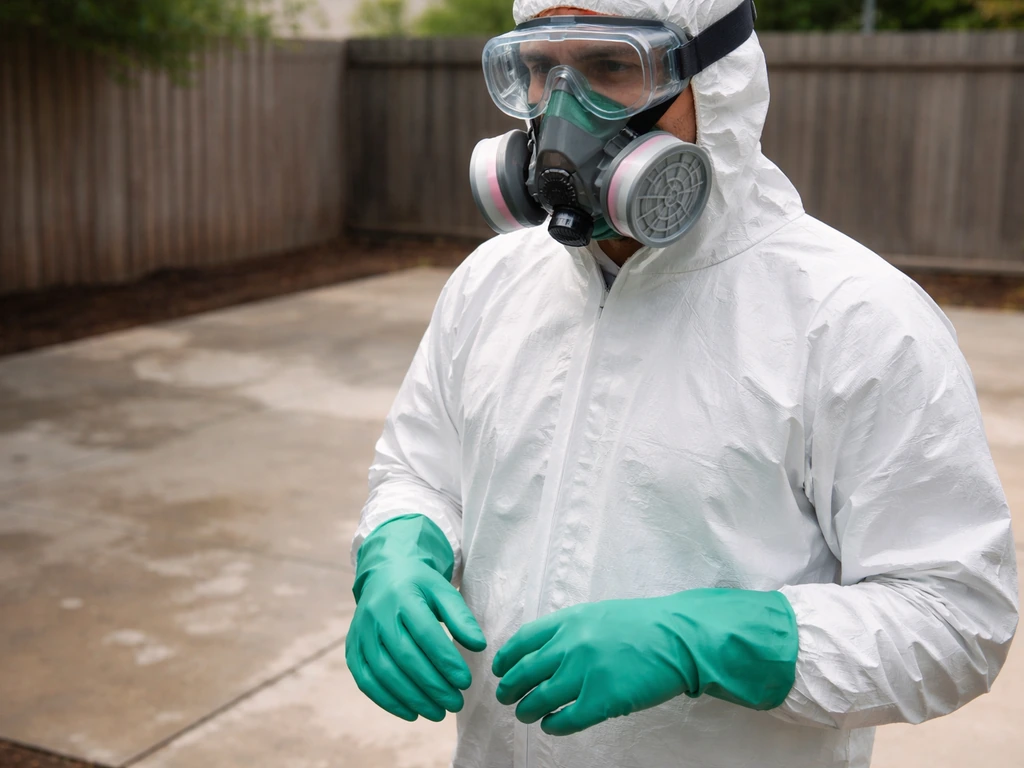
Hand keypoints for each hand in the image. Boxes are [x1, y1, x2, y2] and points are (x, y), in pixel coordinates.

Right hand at [346, 558, 486, 721]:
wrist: (384, 574)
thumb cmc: (420, 586)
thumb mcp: (443, 591)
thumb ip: (461, 617)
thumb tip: (479, 646)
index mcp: (402, 596)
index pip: (425, 634)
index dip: (446, 661)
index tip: (465, 682)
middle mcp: (377, 615)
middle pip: (405, 657)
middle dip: (433, 686)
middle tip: (456, 704)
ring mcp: (361, 633)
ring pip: (385, 673)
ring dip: (413, 698)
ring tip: (438, 713)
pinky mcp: (353, 650)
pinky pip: (366, 681)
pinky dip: (388, 701)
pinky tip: (411, 712)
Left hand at [492, 590, 796, 735]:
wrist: (679, 638)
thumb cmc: (644, 624)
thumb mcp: (599, 614)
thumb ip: (570, 629)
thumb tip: (544, 649)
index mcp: (568, 621)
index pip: (522, 641)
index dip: (506, 658)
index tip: (499, 669)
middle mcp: (570, 645)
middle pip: (524, 672)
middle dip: (509, 688)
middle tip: (505, 697)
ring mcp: (585, 674)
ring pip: (539, 699)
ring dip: (526, 709)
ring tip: (525, 714)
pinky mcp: (602, 701)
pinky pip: (565, 720)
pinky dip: (553, 725)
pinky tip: (551, 726)